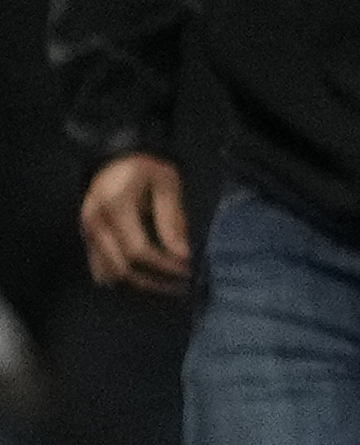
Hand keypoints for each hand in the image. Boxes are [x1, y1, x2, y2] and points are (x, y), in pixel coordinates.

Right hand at [79, 152, 185, 295]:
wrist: (114, 158)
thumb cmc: (145, 168)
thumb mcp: (166, 184)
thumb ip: (173, 219)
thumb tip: (183, 255)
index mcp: (115, 207)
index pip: (138, 250)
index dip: (164, 265)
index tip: (188, 270)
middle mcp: (95, 225)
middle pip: (121, 269)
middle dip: (154, 282)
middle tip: (182, 286)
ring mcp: (86, 234)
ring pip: (108, 275)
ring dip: (138, 285)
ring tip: (168, 286)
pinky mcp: (87, 239)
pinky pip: (101, 269)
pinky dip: (124, 279)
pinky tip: (148, 278)